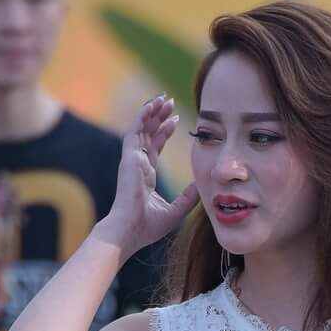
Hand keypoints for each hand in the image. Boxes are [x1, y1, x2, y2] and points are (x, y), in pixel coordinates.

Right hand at [99, 96, 198, 259]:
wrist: (130, 231)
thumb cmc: (147, 226)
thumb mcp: (176, 210)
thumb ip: (188, 197)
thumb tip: (201, 185)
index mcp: (146, 174)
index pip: (155, 146)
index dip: (164, 131)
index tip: (176, 120)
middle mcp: (138, 164)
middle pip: (148, 132)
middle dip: (159, 116)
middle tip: (170, 102)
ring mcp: (132, 159)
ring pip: (141, 128)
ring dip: (152, 112)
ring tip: (163, 99)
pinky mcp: (128, 157)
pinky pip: (135, 130)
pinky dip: (142, 116)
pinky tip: (152, 105)